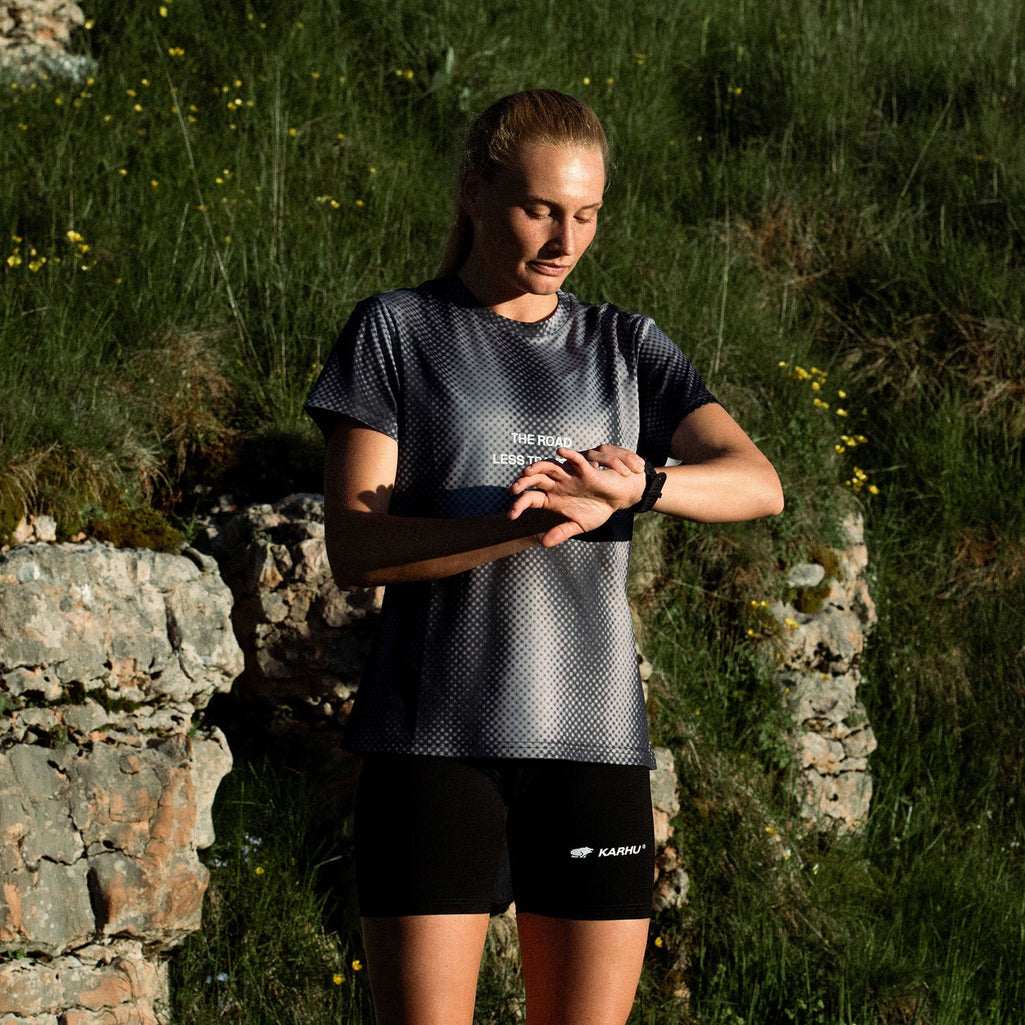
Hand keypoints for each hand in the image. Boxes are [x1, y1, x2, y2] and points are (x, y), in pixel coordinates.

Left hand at [508, 445, 646, 546]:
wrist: (616, 501)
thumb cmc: (596, 510)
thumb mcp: (578, 525)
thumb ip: (561, 532)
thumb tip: (543, 543)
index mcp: (552, 498)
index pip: (530, 499)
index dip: (519, 505)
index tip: (511, 516)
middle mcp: (557, 485)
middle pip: (535, 480)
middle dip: (523, 483)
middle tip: (514, 490)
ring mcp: (570, 476)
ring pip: (549, 467)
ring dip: (537, 467)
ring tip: (527, 472)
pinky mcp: (586, 471)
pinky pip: (576, 461)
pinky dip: (569, 455)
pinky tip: (560, 452)